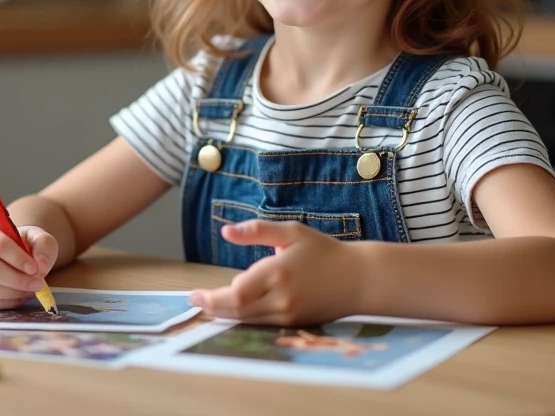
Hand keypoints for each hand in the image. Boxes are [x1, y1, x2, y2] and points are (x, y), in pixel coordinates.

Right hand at [0, 221, 58, 310]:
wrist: (15, 257)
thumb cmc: (23, 245)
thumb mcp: (37, 237)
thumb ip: (44, 245)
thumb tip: (41, 264)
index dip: (17, 258)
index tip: (35, 268)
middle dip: (17, 279)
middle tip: (38, 284)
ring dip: (13, 292)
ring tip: (31, 289)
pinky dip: (6, 303)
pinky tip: (20, 296)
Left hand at [188, 220, 362, 325]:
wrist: (359, 279)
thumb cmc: (324, 251)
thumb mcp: (291, 232)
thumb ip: (256, 231)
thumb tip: (226, 232)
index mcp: (278, 272)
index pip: (236, 292)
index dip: (212, 296)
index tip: (195, 293)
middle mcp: (282, 298)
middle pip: (237, 311)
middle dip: (212, 307)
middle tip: (195, 301)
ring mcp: (288, 314)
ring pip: (247, 321)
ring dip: (224, 315)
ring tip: (208, 305)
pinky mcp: (294, 324)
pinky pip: (261, 324)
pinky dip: (243, 319)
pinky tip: (231, 311)